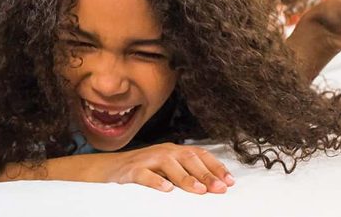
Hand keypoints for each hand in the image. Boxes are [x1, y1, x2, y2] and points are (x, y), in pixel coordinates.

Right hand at [97, 143, 233, 193]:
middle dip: (206, 174)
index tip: (229, 181)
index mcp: (173, 150)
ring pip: (168, 164)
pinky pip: (145, 174)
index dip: (215, 166)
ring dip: (185, 177)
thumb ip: (186, 172)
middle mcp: (162, 151)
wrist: (110, 168)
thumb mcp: (167, 168)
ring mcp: (147, 159)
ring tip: (199, 190)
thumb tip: (214, 185)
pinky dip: (156, 181)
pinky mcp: (131, 170)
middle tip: (219, 189)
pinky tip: (166, 189)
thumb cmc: (144, 170)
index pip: (199, 154)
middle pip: (187, 158)